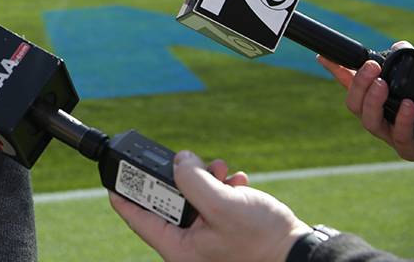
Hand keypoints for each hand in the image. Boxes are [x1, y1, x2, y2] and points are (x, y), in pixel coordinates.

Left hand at [109, 150, 309, 261]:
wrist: (300, 252)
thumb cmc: (263, 240)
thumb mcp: (221, 204)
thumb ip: (192, 180)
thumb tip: (180, 161)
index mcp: (178, 248)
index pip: (135, 217)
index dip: (120, 192)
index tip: (112, 171)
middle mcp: (188, 245)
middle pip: (164, 201)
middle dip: (178, 177)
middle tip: (189, 163)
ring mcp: (206, 237)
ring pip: (190, 197)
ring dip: (203, 178)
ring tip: (220, 171)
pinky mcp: (223, 229)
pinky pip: (211, 201)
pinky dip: (220, 186)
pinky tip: (235, 181)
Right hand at [317, 41, 413, 160]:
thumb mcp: (407, 87)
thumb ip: (401, 67)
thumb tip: (396, 46)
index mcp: (372, 104)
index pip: (348, 85)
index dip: (335, 70)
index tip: (323, 55)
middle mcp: (376, 120)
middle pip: (354, 105)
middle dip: (360, 84)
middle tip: (372, 66)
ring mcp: (390, 137)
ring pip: (370, 123)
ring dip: (373, 101)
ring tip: (382, 84)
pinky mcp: (409, 149)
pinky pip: (401, 137)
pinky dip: (402, 120)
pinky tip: (408, 105)